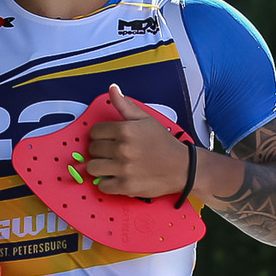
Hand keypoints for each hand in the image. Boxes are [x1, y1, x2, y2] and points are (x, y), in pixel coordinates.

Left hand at [80, 85, 190, 199]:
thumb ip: (126, 105)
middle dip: (100, 150)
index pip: (95, 132)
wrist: (182, 167)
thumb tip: (113, 89)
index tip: (108, 139)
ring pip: (93, 167)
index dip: (100, 135)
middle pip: (93, 149)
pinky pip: (102, 186)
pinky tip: (116, 177)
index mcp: (125, 130)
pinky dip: (107, 183)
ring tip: (111, 165)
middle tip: (112, 152)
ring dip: (100, 167)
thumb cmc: (164, 144)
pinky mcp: (126, 186)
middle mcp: (122, 148)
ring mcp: (123, 168)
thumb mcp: (146, 119)